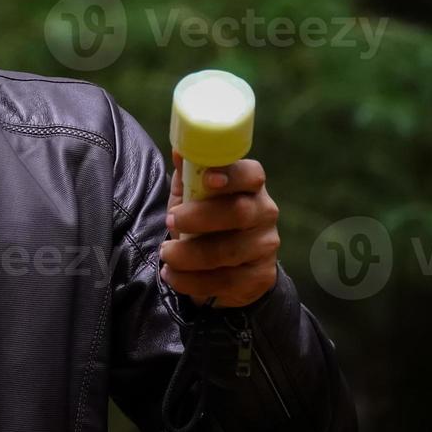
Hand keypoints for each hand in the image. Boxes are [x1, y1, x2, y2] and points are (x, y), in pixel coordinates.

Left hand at [159, 150, 279, 307]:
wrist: (228, 271)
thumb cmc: (205, 224)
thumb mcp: (193, 198)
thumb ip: (188, 175)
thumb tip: (179, 150)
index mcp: (250, 187)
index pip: (251, 175)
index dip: (232, 175)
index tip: (208, 179)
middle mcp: (265, 214)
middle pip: (240, 212)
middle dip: (200, 217)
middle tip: (169, 221)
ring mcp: (265, 247)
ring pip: (229, 251)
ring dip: (189, 254)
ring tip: (165, 254)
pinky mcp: (260, 277)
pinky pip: (226, 281)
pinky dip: (192, 280)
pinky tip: (173, 275)